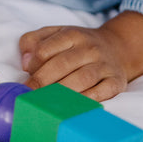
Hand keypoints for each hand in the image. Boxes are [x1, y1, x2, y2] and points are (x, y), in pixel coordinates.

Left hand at [19, 11, 142, 101]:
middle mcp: (89, 48)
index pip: (46, 49)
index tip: (24, 80)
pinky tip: (73, 108)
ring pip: (82, 79)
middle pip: (62, 65)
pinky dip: (87, 100)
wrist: (118, 47)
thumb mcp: (56, 33)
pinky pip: (102, 92)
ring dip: (62, 93)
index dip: (33, 65)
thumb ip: (34, 41)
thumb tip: (25, 61)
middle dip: (42, 82)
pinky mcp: (116, 81)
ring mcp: (104, 64)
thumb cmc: (79, 44)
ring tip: (48, 104)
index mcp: (71, 34)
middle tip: (30, 96)